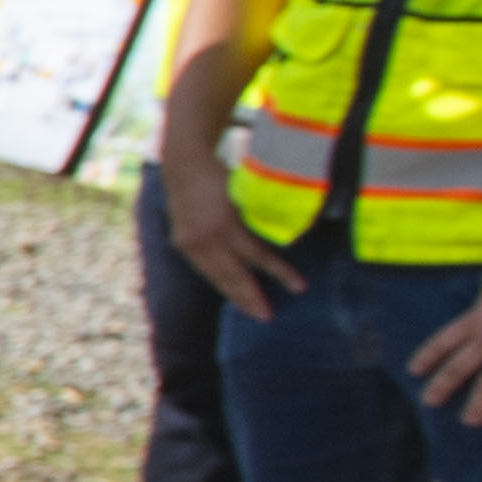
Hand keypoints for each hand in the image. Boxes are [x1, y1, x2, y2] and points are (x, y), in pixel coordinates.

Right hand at [160, 155, 304, 320]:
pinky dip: (220, 282)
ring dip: (234, 296)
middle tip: (267, 317)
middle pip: (233, 275)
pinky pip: (205, 269)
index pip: (257, 256)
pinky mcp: (182, 244)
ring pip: (216, 277)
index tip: (300, 287)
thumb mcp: (246, 193)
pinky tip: (231, 292)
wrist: (183, 165)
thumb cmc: (222, 174)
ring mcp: (190, 243)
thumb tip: (288, 238)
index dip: (280, 272)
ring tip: (252, 312)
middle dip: (252, 298)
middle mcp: (205, 239)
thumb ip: (260, 216)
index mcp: (225, 224)